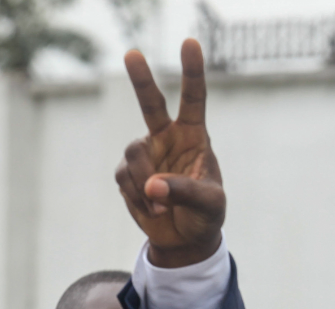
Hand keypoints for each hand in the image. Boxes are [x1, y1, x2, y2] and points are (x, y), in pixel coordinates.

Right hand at [116, 39, 224, 267]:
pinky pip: (125, 179)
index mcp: (195, 137)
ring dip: (145, 184)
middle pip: (150, 103)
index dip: (193, 72)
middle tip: (132, 54)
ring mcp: (145, 153)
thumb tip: (153, 186)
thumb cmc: (206, 216)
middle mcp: (168, 138)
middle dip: (141, 80)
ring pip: (134, 156)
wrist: (185, 239)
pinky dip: (138, 197)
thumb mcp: (209, 205)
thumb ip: (185, 192)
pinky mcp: (128, 173)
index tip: (191, 43)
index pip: (194, 100)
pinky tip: (152, 210)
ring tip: (161, 207)